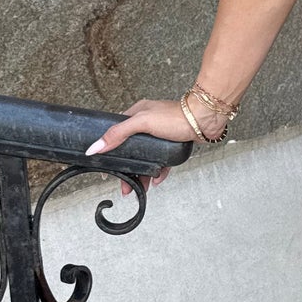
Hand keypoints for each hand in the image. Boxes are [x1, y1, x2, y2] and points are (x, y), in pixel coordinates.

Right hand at [84, 96, 223, 195]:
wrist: (204, 121)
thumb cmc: (176, 117)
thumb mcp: (142, 123)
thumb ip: (119, 134)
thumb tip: (96, 146)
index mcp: (136, 114)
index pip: (116, 133)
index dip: (109, 150)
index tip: (105, 167)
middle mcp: (147, 124)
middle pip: (130, 150)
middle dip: (126, 169)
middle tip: (123, 184)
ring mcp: (159, 135)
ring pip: (145, 158)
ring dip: (141, 174)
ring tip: (137, 188)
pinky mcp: (171, 145)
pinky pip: (161, 162)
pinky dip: (157, 172)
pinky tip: (155, 179)